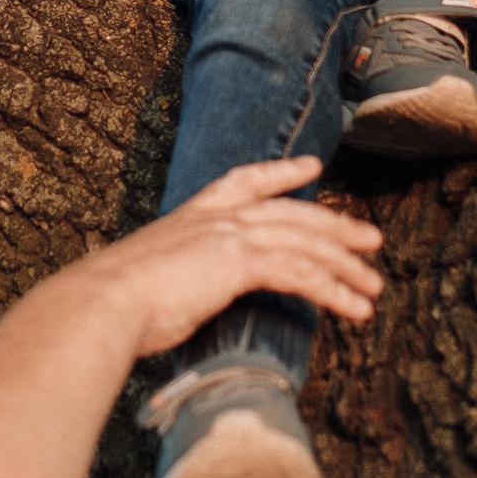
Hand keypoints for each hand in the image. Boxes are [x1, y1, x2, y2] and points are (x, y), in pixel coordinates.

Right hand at [57, 158, 384, 357]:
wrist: (102, 303)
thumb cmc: (113, 303)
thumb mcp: (148, 280)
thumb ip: (172, 278)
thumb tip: (169, 298)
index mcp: (192, 214)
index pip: (245, 181)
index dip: (282, 173)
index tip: (311, 168)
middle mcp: (216, 217)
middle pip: (293, 213)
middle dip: (336, 226)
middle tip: (371, 238)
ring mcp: (229, 235)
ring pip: (306, 244)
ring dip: (346, 267)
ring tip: (374, 287)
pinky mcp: (241, 262)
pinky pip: (302, 274)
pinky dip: (334, 291)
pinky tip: (357, 309)